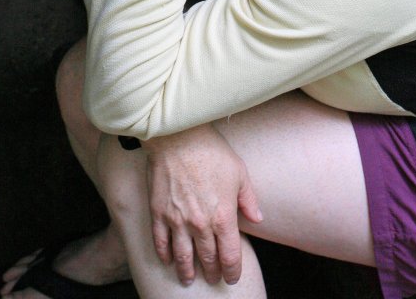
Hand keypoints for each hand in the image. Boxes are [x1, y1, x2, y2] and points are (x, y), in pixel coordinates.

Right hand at [142, 124, 262, 285]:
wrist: (179, 138)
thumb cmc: (212, 152)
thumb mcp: (239, 172)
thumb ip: (248, 199)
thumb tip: (257, 218)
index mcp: (223, 216)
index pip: (229, 255)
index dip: (232, 271)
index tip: (232, 277)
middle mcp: (200, 224)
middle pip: (207, 259)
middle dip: (212, 271)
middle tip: (213, 277)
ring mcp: (177, 221)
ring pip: (182, 257)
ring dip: (186, 271)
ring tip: (188, 279)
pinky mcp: (158, 213)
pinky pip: (160, 242)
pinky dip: (164, 254)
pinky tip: (168, 259)